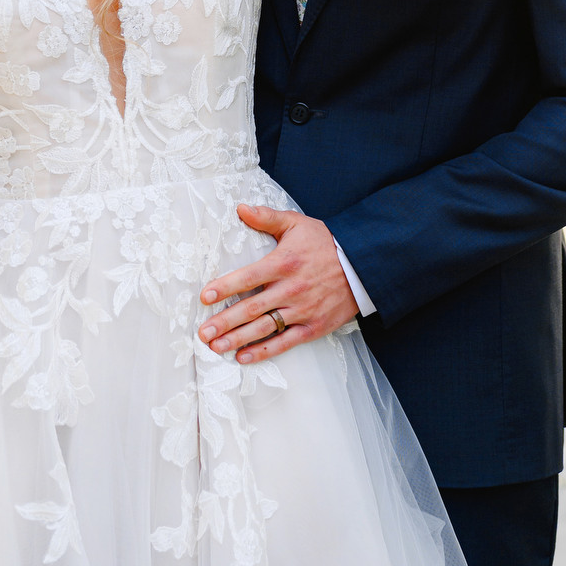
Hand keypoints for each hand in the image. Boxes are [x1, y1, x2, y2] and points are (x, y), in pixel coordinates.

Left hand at [197, 206, 358, 363]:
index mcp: (284, 263)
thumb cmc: (325, 243)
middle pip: (252, 308)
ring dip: (238, 339)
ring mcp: (302, 310)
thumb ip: (267, 217)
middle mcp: (291, 289)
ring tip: (216, 347)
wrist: (362, 265)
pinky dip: (264, 352)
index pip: (249, 277)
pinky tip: (244, 357)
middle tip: (202, 332)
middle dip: (225, 321)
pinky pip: (285, 342)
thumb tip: (240, 208)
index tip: (206, 297)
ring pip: (265, 328)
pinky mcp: (313, 326)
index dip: (226, 287)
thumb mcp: (297, 224)